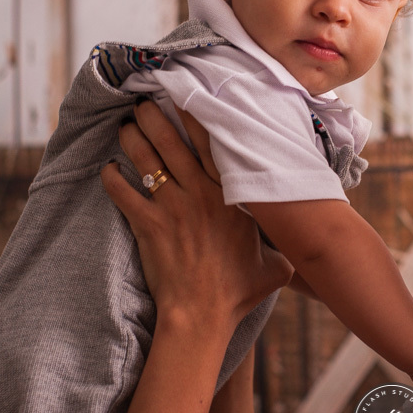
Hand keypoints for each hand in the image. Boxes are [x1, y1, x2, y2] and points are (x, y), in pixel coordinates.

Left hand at [100, 100, 292, 332]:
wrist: (202, 315)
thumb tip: (305, 245)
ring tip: (125, 126)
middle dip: (155, 118)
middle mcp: (199, 195)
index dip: (195, 117)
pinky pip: (123, 193)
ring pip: (147, 161)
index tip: (184, 97)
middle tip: (143, 103)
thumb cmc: (239, 292)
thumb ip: (285, 248)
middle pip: (172, 144)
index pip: (211, 146)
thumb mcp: (276, 266)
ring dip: (133, 139)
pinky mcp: (147, 226)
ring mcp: (171, 209)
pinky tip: (107, 169)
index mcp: (230, 197)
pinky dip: (113, 179)